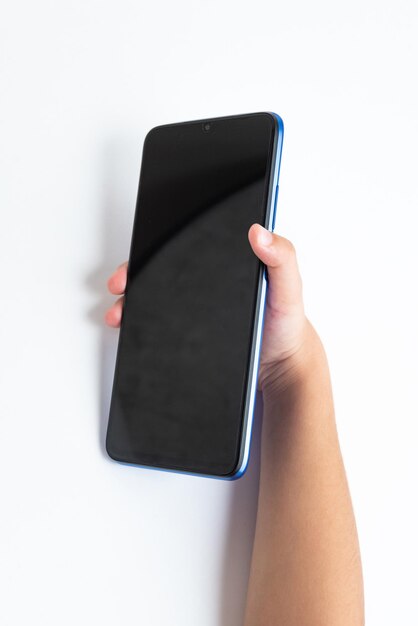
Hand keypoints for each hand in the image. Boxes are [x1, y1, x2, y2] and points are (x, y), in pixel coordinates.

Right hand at [105, 224, 312, 395]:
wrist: (280, 369)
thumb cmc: (285, 327)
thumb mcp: (290, 290)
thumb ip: (282, 260)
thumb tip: (259, 231)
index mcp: (231, 262)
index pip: (191, 243)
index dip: (163, 242)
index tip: (144, 251)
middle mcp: (210, 280)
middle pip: (165, 268)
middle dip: (136, 272)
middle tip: (121, 282)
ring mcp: (198, 305)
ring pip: (157, 295)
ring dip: (134, 299)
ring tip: (121, 311)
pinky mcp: (192, 330)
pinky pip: (162, 321)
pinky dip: (143, 322)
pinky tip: (133, 327)